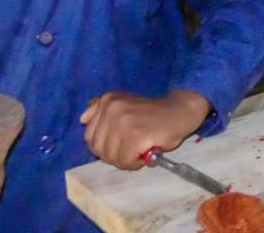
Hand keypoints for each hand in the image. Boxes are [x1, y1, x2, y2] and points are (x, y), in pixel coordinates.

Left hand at [80, 90, 210, 169]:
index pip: (90, 137)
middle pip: (99, 149)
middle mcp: (112, 108)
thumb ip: (101, 109)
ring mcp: (124, 122)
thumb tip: (82, 119)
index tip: (121, 144)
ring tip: (139, 151)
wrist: (180, 110)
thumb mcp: (124, 103)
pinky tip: (146, 154)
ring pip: (112, 157)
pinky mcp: (136, 136)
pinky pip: (126, 160)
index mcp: (108, 100)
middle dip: (114, 155)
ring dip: (125, 160)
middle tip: (132, 150)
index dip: (105, 147)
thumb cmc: (152, 112)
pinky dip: (135, 163)